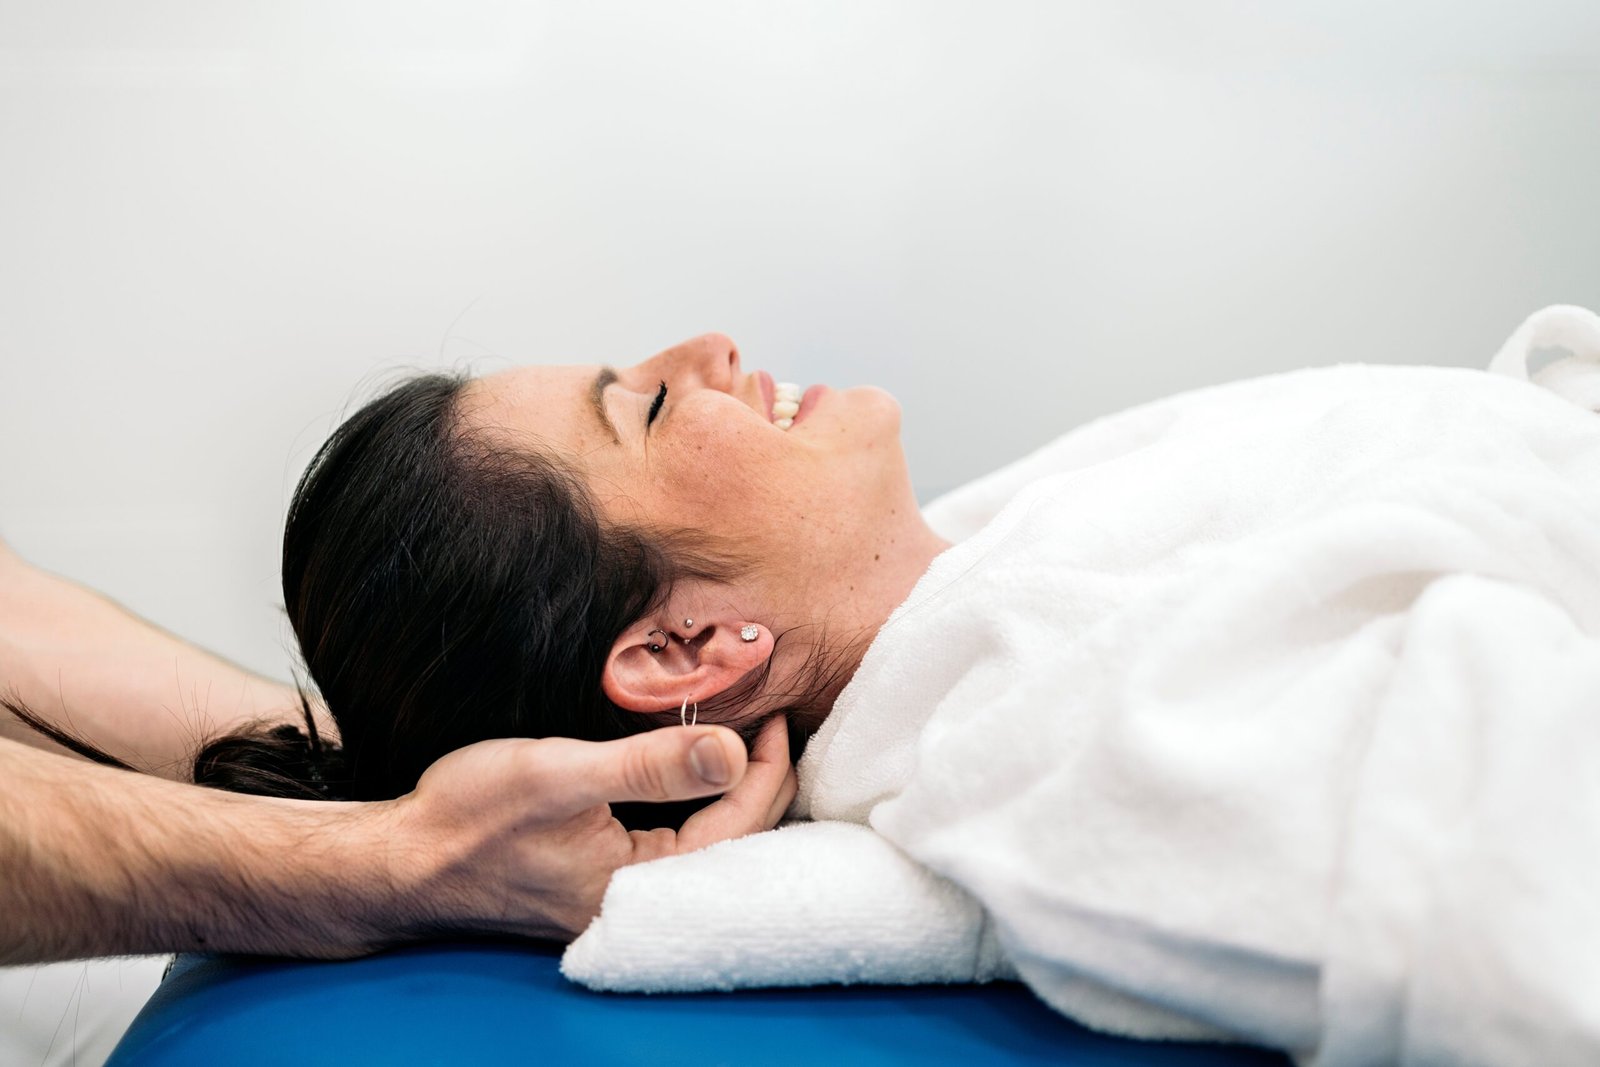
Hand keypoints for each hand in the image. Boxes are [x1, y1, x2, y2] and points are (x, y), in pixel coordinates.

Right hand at [381, 716, 796, 941]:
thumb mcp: (561, 775)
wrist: (402, 860)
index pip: (740, 822)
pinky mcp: (601, 882)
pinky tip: (695, 772)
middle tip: (773, 718)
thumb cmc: (469, 817)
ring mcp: (620, 896)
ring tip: (748, 737)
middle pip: (735, 840)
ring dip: (731, 790)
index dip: (768, 762)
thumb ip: (649, 766)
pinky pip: (673, 842)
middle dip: (761, 778)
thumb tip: (733, 752)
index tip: (775, 709)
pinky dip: (696, 803)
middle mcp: (639, 901)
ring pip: (707, 841)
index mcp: (641, 883)